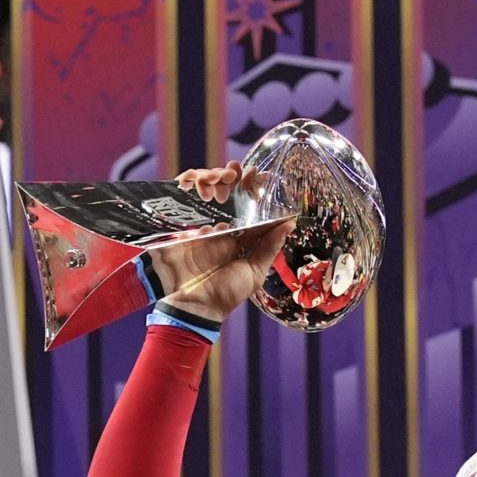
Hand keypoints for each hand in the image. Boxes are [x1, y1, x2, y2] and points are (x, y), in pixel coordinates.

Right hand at [152, 162, 292, 321]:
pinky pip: (193, 211)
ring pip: (214, 203)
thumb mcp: (254, 271)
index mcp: (241, 246)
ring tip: (228, 174)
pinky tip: (207, 188)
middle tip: (248, 170)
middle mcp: (224, 237)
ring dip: (219, 186)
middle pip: (235, 207)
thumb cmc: (226, 293)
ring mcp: (205, 233)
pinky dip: (198, 196)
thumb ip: (269, 247)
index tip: (268, 182)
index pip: (256, 221)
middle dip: (240, 187)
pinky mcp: (187, 233)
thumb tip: (289, 225)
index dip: (262, 203)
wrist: (193, 306)